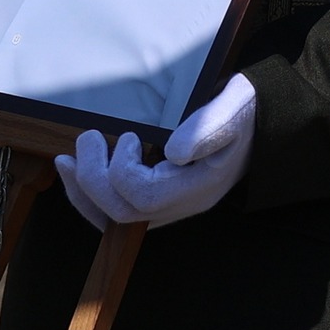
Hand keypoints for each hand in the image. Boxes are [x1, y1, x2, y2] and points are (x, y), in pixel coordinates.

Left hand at [55, 74, 256, 231]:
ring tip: (68, 161)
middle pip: (122, 213)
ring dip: (84, 192)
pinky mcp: (158, 197)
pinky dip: (91, 194)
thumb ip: (206, 128)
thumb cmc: (246, 112)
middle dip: (93, 178)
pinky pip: (117, 210)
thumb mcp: (233, 109)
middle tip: (88, 138)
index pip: (145, 196)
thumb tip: (172, 150)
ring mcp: (169, 206)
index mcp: (199, 188)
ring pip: (114, 220)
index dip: (123, 170)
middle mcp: (181, 205)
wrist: (261, 122)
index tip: (129, 136)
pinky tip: (77, 171)